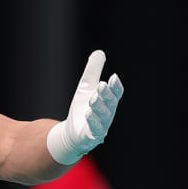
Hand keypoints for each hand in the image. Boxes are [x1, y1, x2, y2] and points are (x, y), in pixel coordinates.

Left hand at [45, 49, 123, 164]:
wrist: (71, 133)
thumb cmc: (82, 109)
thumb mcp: (86, 87)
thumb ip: (93, 71)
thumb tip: (99, 52)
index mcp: (108, 102)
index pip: (116, 94)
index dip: (115, 87)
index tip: (113, 77)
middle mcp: (108, 114)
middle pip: (110, 104)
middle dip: (106, 95)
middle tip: (101, 85)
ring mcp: (101, 126)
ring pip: (102, 117)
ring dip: (98, 107)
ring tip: (93, 98)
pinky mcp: (91, 136)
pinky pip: (94, 129)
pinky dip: (92, 121)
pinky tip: (88, 113)